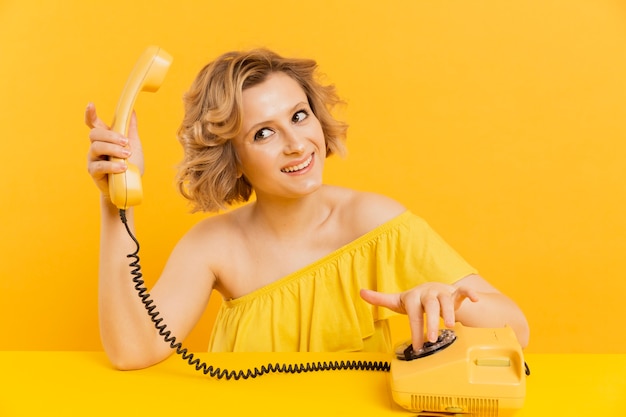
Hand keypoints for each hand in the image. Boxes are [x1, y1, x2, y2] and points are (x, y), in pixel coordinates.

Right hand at [84, 102, 144, 197]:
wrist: (129, 187)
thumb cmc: (131, 165)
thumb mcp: (134, 145)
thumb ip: (131, 129)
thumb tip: (132, 111)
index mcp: (105, 138)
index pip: (93, 124)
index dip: (90, 114)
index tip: (90, 105)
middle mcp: (96, 146)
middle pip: (95, 134)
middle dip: (111, 136)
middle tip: (126, 143)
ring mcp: (93, 159)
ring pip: (96, 147)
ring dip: (114, 149)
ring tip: (127, 155)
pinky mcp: (93, 172)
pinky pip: (99, 165)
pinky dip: (112, 165)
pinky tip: (123, 167)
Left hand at [360, 282, 478, 349]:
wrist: (433, 289)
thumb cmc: (415, 300)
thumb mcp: (398, 300)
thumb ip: (380, 298)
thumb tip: (360, 292)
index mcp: (413, 297)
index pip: (413, 313)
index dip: (414, 329)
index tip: (417, 346)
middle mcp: (427, 294)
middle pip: (430, 307)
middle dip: (431, 323)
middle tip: (431, 340)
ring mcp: (441, 292)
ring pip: (446, 300)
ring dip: (449, 313)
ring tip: (449, 327)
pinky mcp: (454, 293)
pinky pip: (462, 292)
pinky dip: (468, 294)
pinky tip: (473, 300)